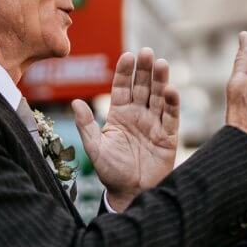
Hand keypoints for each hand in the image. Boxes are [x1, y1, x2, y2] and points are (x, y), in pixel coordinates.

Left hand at [73, 48, 179, 210]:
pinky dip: (172, 103)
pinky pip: (171, 117)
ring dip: (161, 80)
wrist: (130, 194)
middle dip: (144, 70)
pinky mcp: (168, 137)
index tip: (127, 56)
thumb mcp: (95, 148)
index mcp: (119, 114)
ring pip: (159, 97)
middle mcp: (138, 115)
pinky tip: (171, 90)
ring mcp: (154, 124)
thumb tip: (75, 102)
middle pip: (143, 87)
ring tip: (161, 63)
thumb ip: (86, 125)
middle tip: (146, 52)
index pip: (122, 87)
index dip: (124, 72)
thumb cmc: (111, 172)